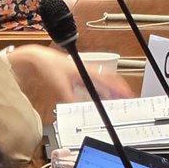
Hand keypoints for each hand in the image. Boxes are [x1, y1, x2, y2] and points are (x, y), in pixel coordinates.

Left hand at [7, 46, 131, 122]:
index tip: (128, 95)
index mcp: (87, 71)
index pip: (109, 79)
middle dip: (119, 90)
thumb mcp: (60, 85)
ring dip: (111, 90)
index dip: (120, 88)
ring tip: (118, 99)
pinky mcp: (79, 75)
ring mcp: (84, 72)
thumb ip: (69, 98)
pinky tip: (101, 96)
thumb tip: (77, 108)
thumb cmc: (50, 66)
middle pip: (109, 80)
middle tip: (128, 99)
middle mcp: (88, 70)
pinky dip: (102, 89)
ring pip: (103, 81)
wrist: (40, 59)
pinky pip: (95, 83)